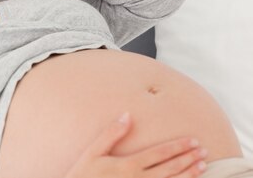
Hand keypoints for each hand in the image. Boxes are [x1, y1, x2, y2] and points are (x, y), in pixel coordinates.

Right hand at [65, 112, 207, 177]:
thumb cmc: (83, 173)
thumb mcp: (93, 151)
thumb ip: (111, 133)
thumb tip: (127, 114)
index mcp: (128, 165)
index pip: (160, 154)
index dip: (178, 147)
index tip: (193, 141)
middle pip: (170, 168)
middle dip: (188, 158)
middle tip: (203, 151)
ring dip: (188, 174)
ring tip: (203, 166)